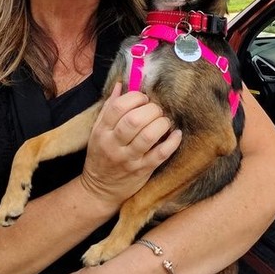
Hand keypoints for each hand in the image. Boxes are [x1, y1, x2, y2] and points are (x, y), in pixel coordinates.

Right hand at [81, 83, 181, 207]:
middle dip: (151, 110)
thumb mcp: (98, 131)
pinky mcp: (143, 170)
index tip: (143, 99)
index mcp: (101, 131)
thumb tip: (121, 84)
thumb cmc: (101, 155)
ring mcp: (129, 159)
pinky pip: (160, 154)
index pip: (117, 107)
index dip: (134, 97)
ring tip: (164, 121)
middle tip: (156, 110)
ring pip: (148, 136)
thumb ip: (109, 108)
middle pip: (134, 120)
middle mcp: (113, 144)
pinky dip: (172, 142)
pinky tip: (176, 134)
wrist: (100, 189)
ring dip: (161, 123)